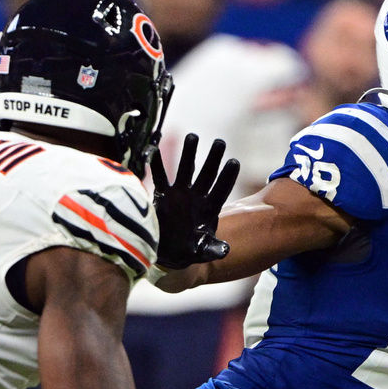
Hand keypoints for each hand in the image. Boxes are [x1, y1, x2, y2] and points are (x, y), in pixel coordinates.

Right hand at [150, 133, 238, 268]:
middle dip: (213, 158)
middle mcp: (197, 197)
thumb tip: (225, 250)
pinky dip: (156, 165)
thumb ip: (213, 249)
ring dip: (189, 153)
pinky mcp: (163, 195)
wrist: (167, 252)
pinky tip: (153, 150)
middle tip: (220, 142)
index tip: (234, 162)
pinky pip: (160, 177)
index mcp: (210, 209)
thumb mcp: (202, 251)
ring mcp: (180, 194)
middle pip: (207, 174)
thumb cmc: (189, 251)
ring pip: (185, 169)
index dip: (227, 177)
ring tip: (193, 136)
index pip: (221, 190)